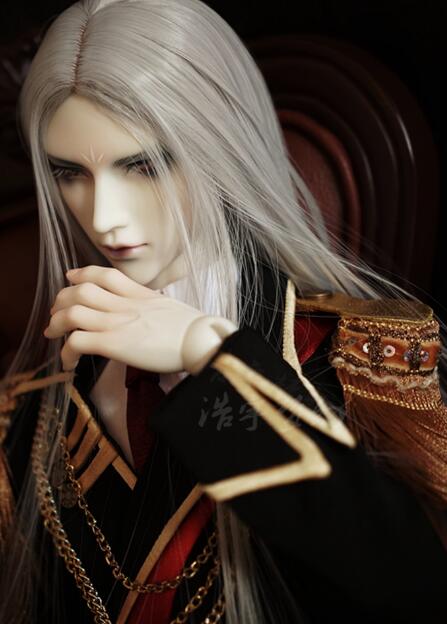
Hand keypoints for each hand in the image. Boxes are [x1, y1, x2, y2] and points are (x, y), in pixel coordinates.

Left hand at [44, 265, 236, 372]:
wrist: (202, 340)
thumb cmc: (194, 331)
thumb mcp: (170, 309)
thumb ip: (152, 308)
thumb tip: (147, 315)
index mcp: (140, 294)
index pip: (105, 275)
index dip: (82, 273)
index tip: (71, 277)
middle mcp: (125, 304)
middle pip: (81, 291)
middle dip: (62, 300)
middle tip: (56, 313)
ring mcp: (118, 322)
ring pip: (73, 313)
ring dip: (57, 324)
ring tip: (53, 334)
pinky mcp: (115, 343)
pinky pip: (78, 342)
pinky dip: (66, 352)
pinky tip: (68, 362)